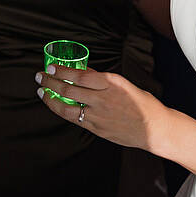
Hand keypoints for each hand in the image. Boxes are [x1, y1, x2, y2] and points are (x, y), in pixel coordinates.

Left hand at [34, 63, 164, 150]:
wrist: (155, 128)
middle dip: (50, 82)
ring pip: (67, 107)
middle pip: (69, 89)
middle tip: (40, 77)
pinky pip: (75, 119)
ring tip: (42, 92)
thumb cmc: (143, 104)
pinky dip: (63, 111)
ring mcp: (99, 115)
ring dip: (51, 98)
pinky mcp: (97, 129)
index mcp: (111, 83)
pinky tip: (56, 106)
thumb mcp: (123, 84)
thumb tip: (82, 74)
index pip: (79, 75)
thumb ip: (102, 80)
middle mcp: (103, 98)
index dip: (62, 71)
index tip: (51, 67)